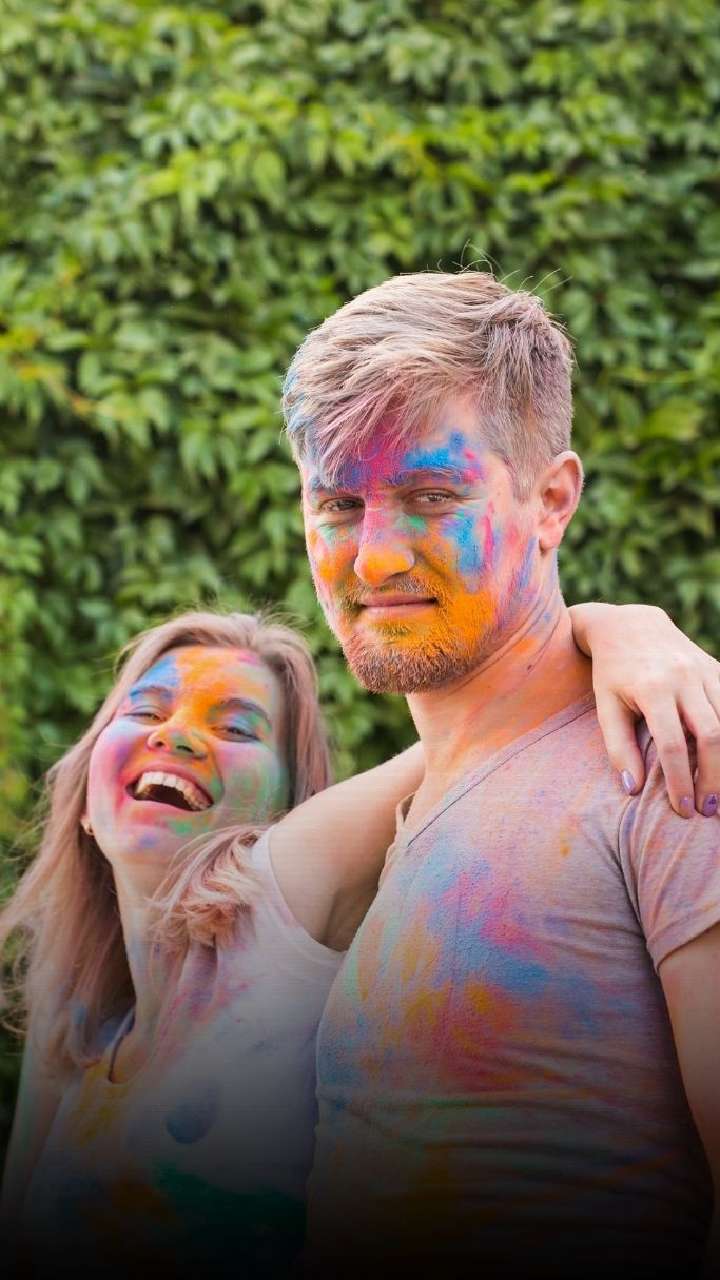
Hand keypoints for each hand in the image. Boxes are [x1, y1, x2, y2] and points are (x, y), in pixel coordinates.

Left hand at [568, 603, 719, 816]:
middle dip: (713, 777)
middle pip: (712, 735)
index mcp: (652, 688)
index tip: (682, 809)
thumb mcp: (605, 706)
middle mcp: (684, 677)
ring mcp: (705, 671)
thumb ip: (617, 747)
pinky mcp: (718, 669)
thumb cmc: (612, 672)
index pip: (672, 744)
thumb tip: (633, 788)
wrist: (630, 625)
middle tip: (708, 809)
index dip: (680, 781)